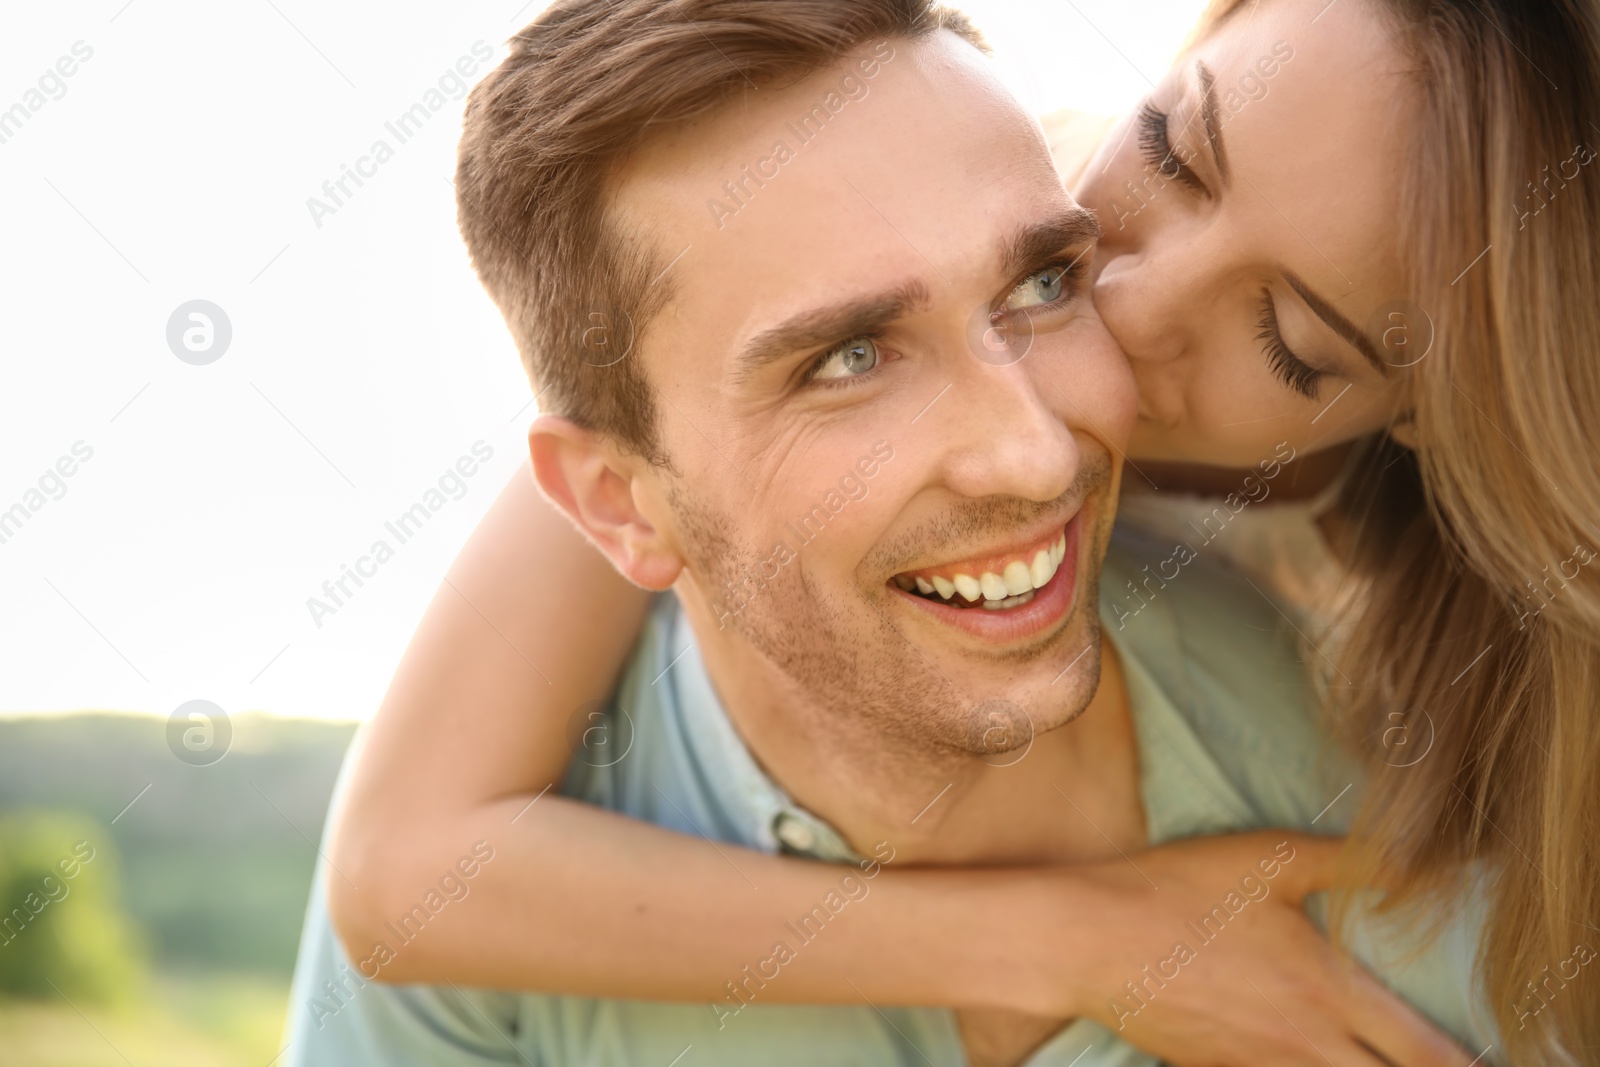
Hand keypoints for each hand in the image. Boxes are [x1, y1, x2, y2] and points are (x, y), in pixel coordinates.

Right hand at [1024, 832, 1477, 1066]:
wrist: (1088, 941)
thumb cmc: (1178, 891)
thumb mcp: (1267, 859)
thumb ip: (1351, 862)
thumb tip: (1421, 859)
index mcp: (1327, 992)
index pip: (1424, 1053)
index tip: (1488, 1064)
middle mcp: (1304, 1045)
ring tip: (1374, 1063)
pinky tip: (1305, 1062)